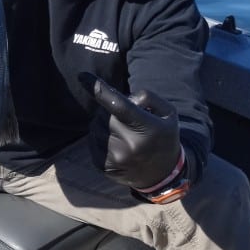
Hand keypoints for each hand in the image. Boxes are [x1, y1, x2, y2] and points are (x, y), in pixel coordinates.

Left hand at [80, 72, 181, 190]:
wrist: (162, 173)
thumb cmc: (162, 134)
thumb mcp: (167, 112)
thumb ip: (147, 97)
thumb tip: (122, 97)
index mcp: (147, 128)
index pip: (119, 105)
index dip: (100, 89)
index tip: (82, 76)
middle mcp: (130, 146)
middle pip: (104, 115)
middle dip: (110, 111)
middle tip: (125, 119)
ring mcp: (116, 159)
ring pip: (95, 128)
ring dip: (104, 124)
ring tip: (123, 133)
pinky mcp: (104, 167)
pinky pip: (92, 142)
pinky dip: (100, 138)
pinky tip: (116, 144)